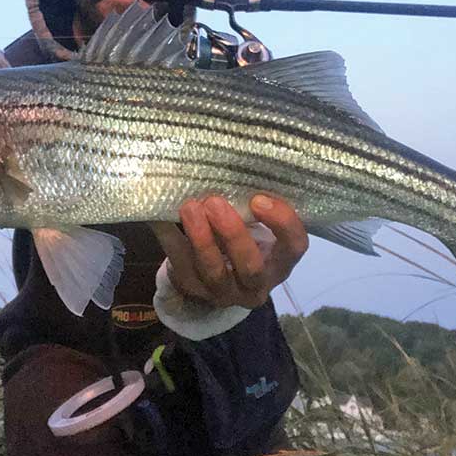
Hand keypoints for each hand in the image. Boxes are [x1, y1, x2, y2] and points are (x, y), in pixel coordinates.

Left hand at [150, 195, 308, 308]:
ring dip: (201, 239)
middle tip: (215, 203)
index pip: (294, 246)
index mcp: (280, 262)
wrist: (214, 272)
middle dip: (233, 235)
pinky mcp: (193, 289)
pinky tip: (160, 217)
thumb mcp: (257, 224)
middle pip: (251, 266)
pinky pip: (180, 265)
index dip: (282, 224)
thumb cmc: (243, 235)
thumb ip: (253, 206)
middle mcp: (256, 284)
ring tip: (190, 208)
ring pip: (213, 272)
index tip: (259, 199)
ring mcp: (224, 292)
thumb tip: (235, 162)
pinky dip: (169, 238)